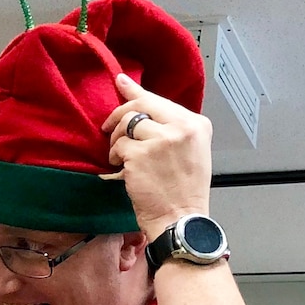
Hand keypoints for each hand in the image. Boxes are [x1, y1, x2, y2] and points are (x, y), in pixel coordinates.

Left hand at [102, 72, 213, 241]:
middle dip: (119, 114)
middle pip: (140, 104)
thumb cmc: (184, 192)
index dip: (135, 93)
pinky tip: (122, 169)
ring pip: (127, 123)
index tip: (120, 83)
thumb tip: (142, 100)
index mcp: (197, 125)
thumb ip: (171, 127)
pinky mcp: (140, 155)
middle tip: (108, 126)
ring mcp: (160, 140)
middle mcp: (181, 128)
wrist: (181, 220)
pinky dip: (116, 157)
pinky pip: (119, 146)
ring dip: (117, 139)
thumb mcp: (190, 152)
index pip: (160, 100)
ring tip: (120, 157)